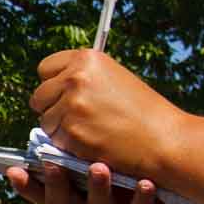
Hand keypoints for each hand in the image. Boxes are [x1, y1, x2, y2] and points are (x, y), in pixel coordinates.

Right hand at [5, 160, 198, 203]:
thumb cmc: (134, 176)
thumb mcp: (107, 163)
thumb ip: (85, 148)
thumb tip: (63, 107)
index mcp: (76, 196)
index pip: (42, 192)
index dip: (26, 185)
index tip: (11, 170)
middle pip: (63, 202)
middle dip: (55, 184)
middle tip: (50, 165)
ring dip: (97, 188)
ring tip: (99, 167)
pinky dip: (141, 198)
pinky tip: (145, 183)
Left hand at [31, 49, 189, 179]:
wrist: (164, 139)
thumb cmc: (142, 111)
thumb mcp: (114, 79)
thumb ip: (84, 77)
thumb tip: (53, 85)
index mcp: (87, 59)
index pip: (45, 68)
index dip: (53, 83)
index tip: (64, 94)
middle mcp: (75, 78)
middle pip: (39, 96)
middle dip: (53, 108)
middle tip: (78, 117)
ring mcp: (72, 105)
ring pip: (46, 120)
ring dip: (61, 129)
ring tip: (91, 130)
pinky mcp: (71, 132)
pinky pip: (55, 140)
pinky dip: (69, 145)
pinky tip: (93, 142)